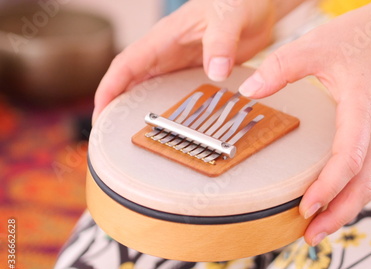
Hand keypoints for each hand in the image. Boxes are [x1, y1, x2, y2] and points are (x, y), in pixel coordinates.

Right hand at [93, 0, 276, 122]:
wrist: (256, 5)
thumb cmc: (238, 1)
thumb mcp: (229, 17)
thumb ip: (221, 42)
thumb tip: (215, 71)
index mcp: (164, 38)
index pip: (126, 64)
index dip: (110, 89)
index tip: (101, 113)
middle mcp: (167, 53)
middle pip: (131, 82)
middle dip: (117, 107)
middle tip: (110, 137)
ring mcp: (180, 64)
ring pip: (150, 90)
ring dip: (140, 111)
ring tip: (135, 139)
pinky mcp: (196, 72)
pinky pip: (174, 93)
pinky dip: (167, 110)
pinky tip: (172, 128)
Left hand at [238, 0, 370, 245]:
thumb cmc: (361, 38)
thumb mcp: (317, 45)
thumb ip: (282, 67)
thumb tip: (248, 92)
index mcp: (361, 110)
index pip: (349, 158)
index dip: (329, 186)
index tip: (305, 208)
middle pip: (363, 184)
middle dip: (339, 215)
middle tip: (310, 237)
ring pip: (366, 184)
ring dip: (344, 210)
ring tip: (316, 231)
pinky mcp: (369, 136)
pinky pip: (362, 173)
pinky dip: (346, 194)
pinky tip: (328, 203)